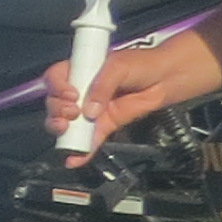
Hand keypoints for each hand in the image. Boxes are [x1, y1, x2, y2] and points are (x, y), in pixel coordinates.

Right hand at [46, 40, 205, 161]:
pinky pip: (89, 139)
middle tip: (72, 114)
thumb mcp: (118, 67)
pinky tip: (75, 158)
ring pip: (66, 123)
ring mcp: (90, 109)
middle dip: (58, 111)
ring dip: (63, 130)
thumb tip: (90, 110)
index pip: (55, 79)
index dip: (57, 88)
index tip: (71, 95)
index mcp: (79, 70)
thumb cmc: (142, 64)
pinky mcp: (104, 125)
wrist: (166, 78)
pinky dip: (82, 150)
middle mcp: (80, 90)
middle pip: (55, 103)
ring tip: (69, 131)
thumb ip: (102, 85)